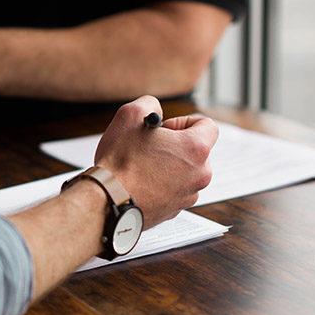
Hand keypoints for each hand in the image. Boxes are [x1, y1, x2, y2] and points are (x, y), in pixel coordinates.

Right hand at [94, 96, 217, 228]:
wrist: (107, 201)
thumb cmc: (119, 163)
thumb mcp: (130, 115)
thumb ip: (149, 104)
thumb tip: (154, 110)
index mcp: (195, 149)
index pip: (207, 125)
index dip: (184, 122)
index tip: (165, 129)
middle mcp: (199, 174)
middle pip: (196, 151)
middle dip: (174, 146)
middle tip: (150, 147)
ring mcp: (188, 195)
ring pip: (184, 172)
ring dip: (167, 166)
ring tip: (141, 166)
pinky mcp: (174, 210)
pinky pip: (173, 191)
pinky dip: (160, 185)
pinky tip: (139, 182)